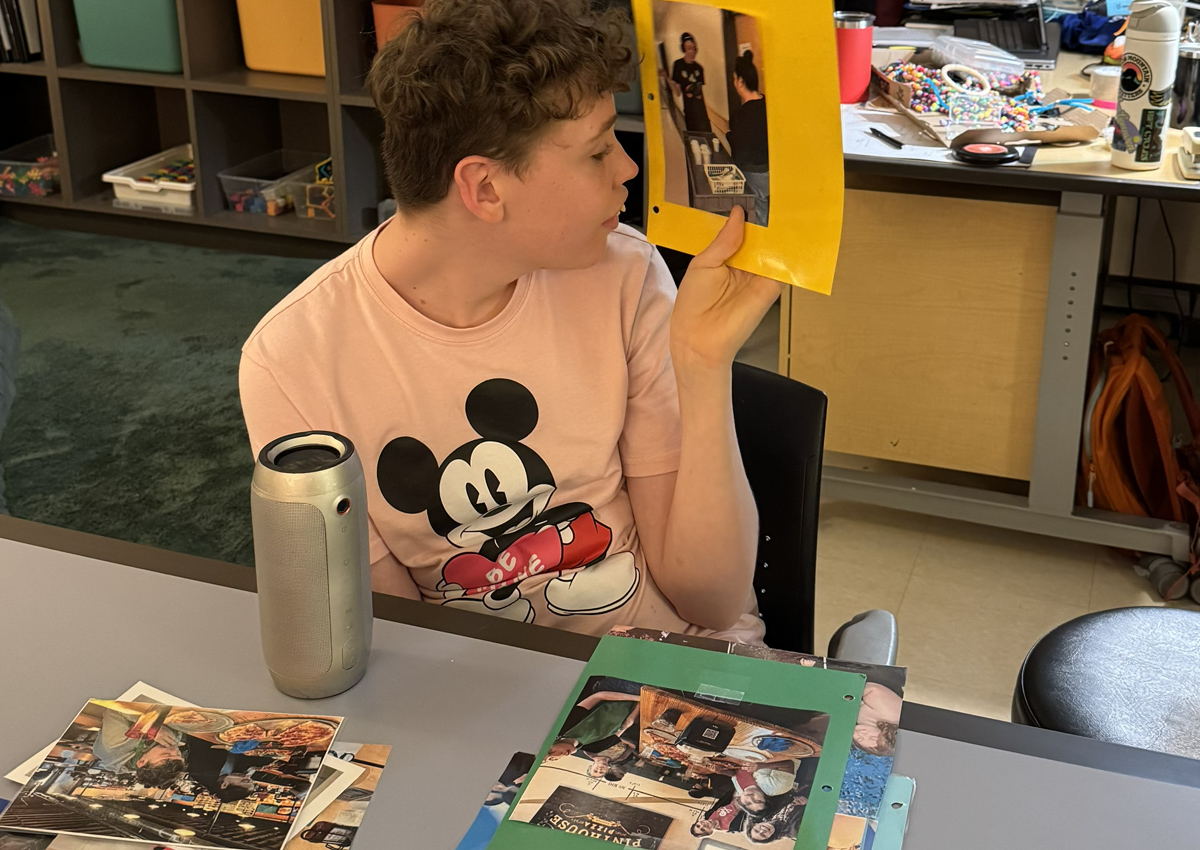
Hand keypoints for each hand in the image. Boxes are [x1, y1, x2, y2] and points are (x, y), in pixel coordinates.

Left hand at [670, 206, 781, 377]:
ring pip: (775, 248)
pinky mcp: (772, 286)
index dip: (749, 214)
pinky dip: (790, 252)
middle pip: (761, 237)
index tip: (756, 192)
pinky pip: (784, 266)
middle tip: (775, 193)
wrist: (699, 337)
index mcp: (727, 255)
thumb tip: (739, 213)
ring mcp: (761, 274)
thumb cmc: (694, 303)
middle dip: (767, 219)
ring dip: (781, 232)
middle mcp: (746, 263)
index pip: (743, 230)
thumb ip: (724, 239)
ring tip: (786, 206)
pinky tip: (791, 233)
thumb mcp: (704, 263)